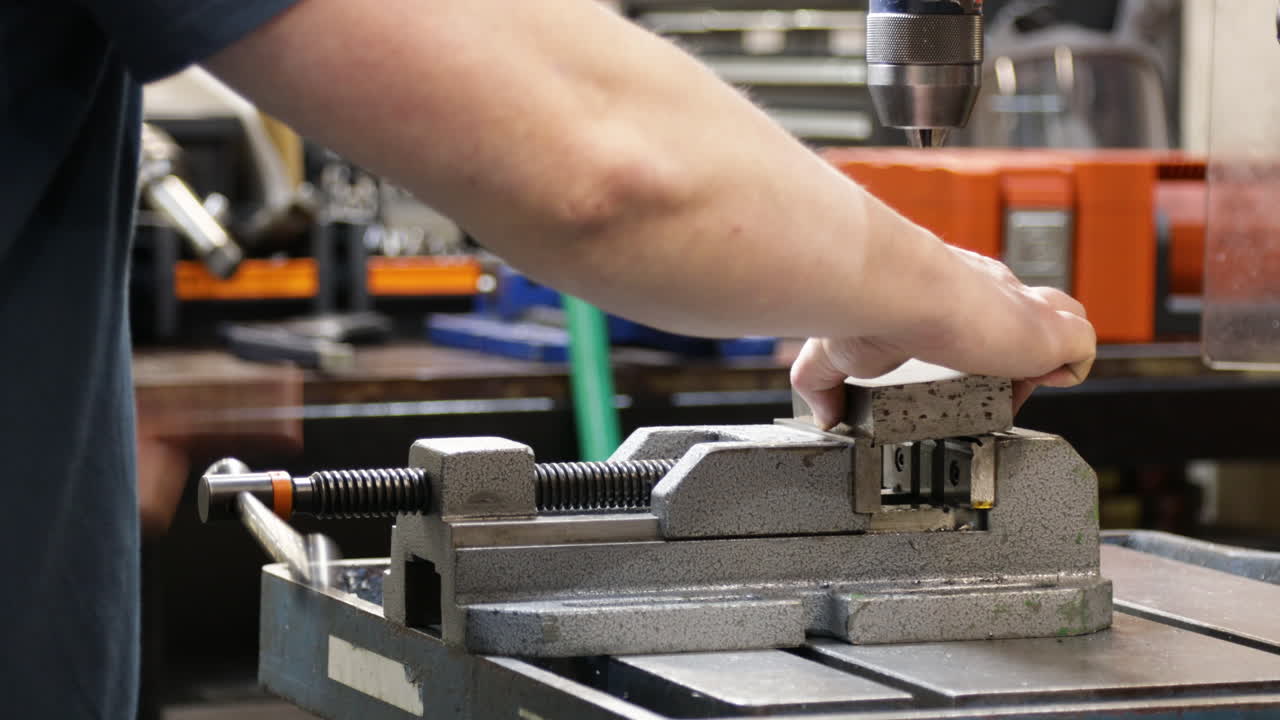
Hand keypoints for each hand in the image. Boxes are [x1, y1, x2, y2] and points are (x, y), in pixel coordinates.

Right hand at [790, 246, 1095, 428]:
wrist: (900, 290)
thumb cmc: (867, 308)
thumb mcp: (832, 351)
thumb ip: (821, 383)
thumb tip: (822, 418)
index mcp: (947, 289)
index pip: (981, 305)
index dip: (980, 338)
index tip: (964, 368)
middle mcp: (991, 292)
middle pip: (1030, 312)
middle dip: (1019, 348)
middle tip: (995, 381)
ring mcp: (1024, 310)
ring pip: (1065, 322)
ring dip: (1050, 355)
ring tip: (1020, 382)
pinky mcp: (1050, 333)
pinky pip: (1080, 351)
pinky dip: (1066, 370)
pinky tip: (1041, 381)